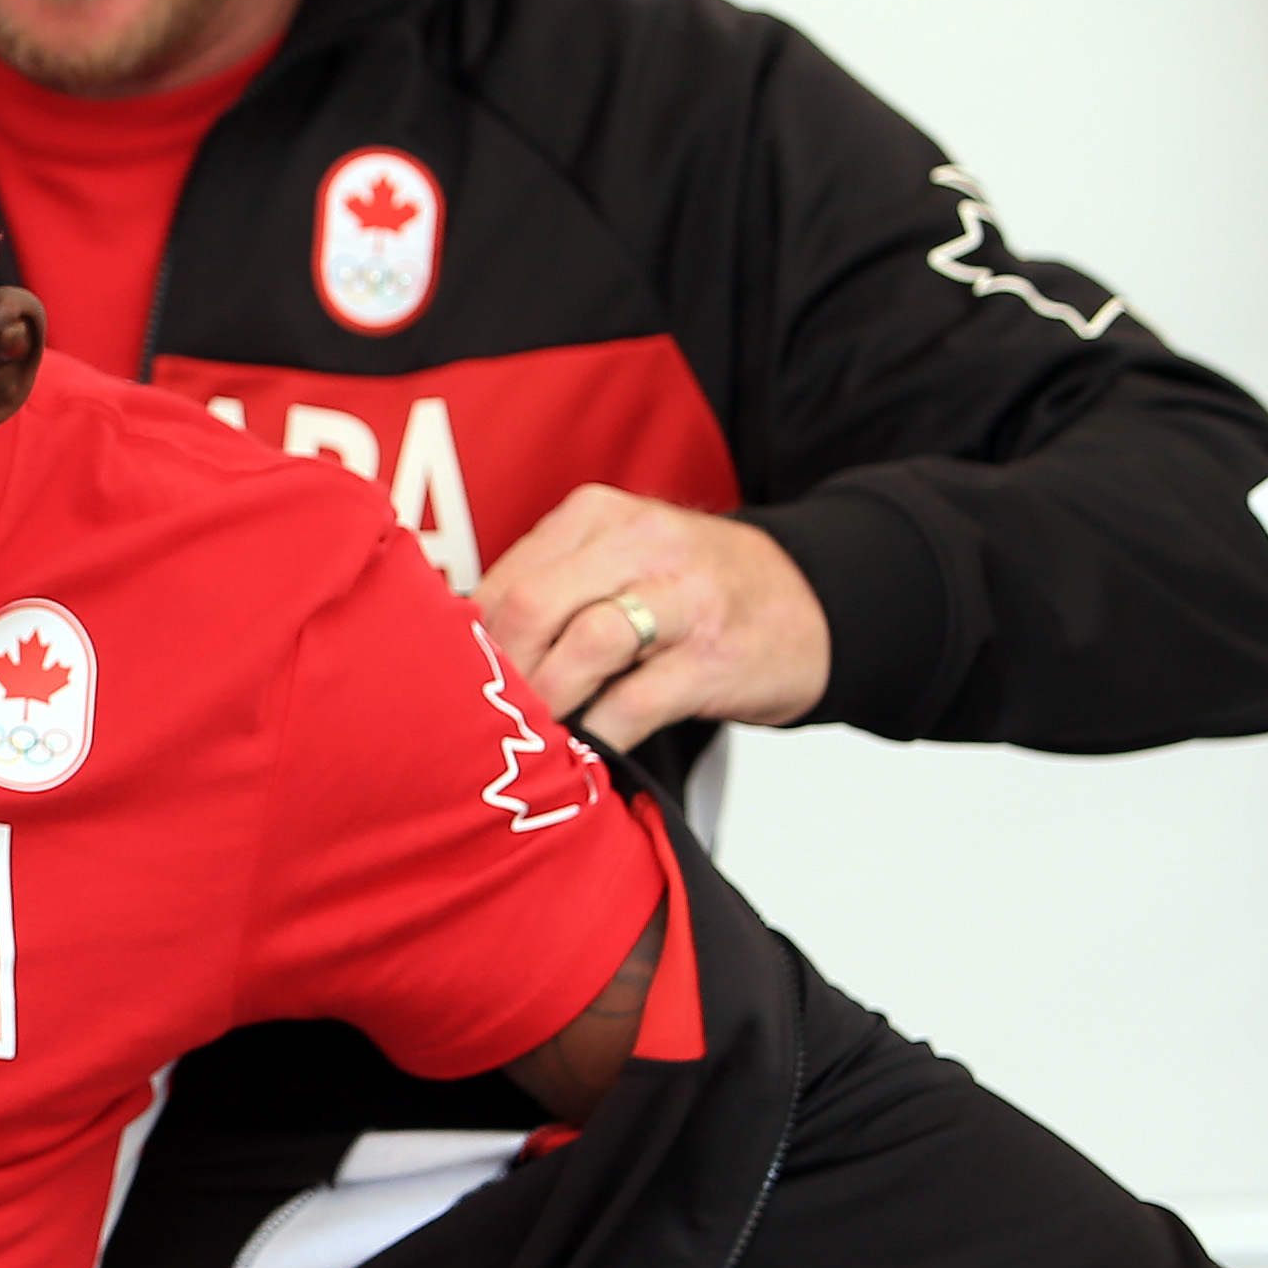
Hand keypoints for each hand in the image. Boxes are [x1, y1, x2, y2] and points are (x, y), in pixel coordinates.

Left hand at [474, 485, 828, 752]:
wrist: (811, 603)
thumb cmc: (693, 589)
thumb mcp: (620, 558)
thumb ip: (549, 586)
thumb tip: (460, 649)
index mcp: (598, 515)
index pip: (505, 576)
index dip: (470, 641)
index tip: (455, 683)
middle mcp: (641, 543)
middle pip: (533, 605)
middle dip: (499, 671)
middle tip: (483, 718)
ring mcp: (683, 598)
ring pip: (583, 645)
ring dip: (544, 702)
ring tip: (527, 737)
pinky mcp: (713, 658)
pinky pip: (635, 703)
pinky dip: (598, 734)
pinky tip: (583, 751)